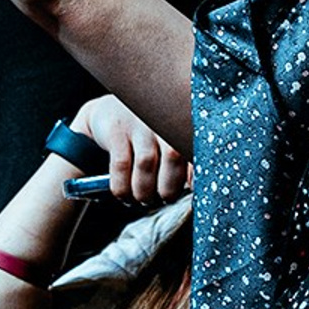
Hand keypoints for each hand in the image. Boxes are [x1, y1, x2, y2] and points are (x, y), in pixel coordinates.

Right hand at [72, 94, 189, 208]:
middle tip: (165, 198)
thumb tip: (197, 187)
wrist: (111, 110)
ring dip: (145, 191)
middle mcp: (163, 118)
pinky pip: (121, 165)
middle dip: (169, 188)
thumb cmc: (151, 132)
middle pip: (173, 156)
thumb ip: (187, 155)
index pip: (197, 146)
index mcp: (184, 119)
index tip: (193, 190)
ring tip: (145, 198)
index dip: (197, 172)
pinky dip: (123, 187)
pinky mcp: (116, 131)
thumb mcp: (172, 135)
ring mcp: (139, 123)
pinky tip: (125, 195)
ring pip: (146, 164)